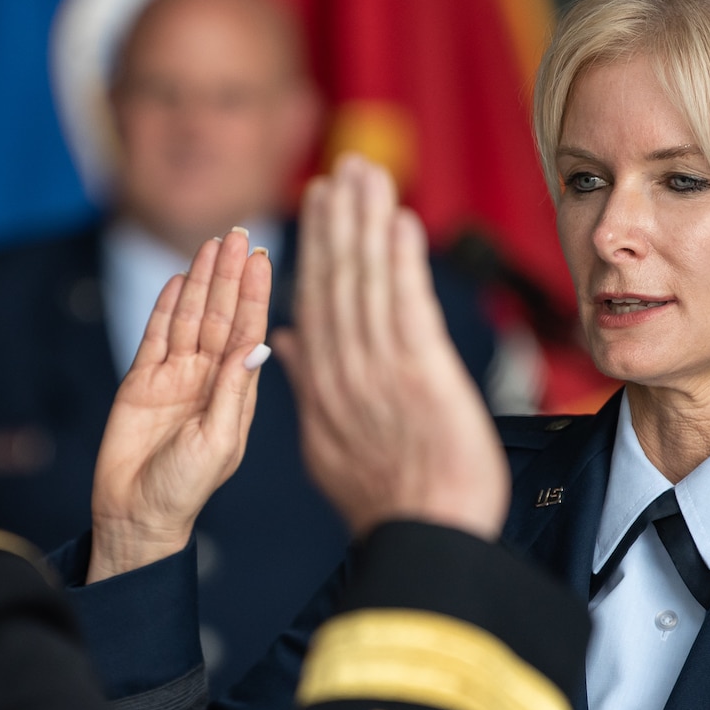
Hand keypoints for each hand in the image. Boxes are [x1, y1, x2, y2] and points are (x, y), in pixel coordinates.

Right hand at [87, 229, 272, 582]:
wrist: (136, 514)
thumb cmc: (185, 489)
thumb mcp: (218, 442)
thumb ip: (234, 392)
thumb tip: (256, 345)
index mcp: (235, 392)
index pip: (248, 331)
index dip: (254, 294)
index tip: (263, 258)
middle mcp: (208, 378)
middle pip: (220, 315)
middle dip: (229, 275)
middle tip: (239, 234)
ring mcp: (174, 377)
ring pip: (189, 318)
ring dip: (200, 282)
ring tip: (212, 244)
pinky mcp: (141, 381)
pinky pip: (155, 335)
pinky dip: (166, 307)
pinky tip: (177, 279)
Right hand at [273, 157, 508, 539]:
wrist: (424, 540)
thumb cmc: (390, 505)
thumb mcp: (329, 448)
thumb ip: (308, 389)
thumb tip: (285, 343)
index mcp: (323, 389)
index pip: (316, 303)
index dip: (318, 248)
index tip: (319, 204)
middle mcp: (344, 372)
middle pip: (335, 282)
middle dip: (338, 221)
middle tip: (342, 169)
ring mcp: (380, 370)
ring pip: (365, 282)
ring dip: (365, 223)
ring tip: (367, 175)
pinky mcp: (420, 372)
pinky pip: (405, 303)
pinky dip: (400, 259)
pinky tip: (398, 220)